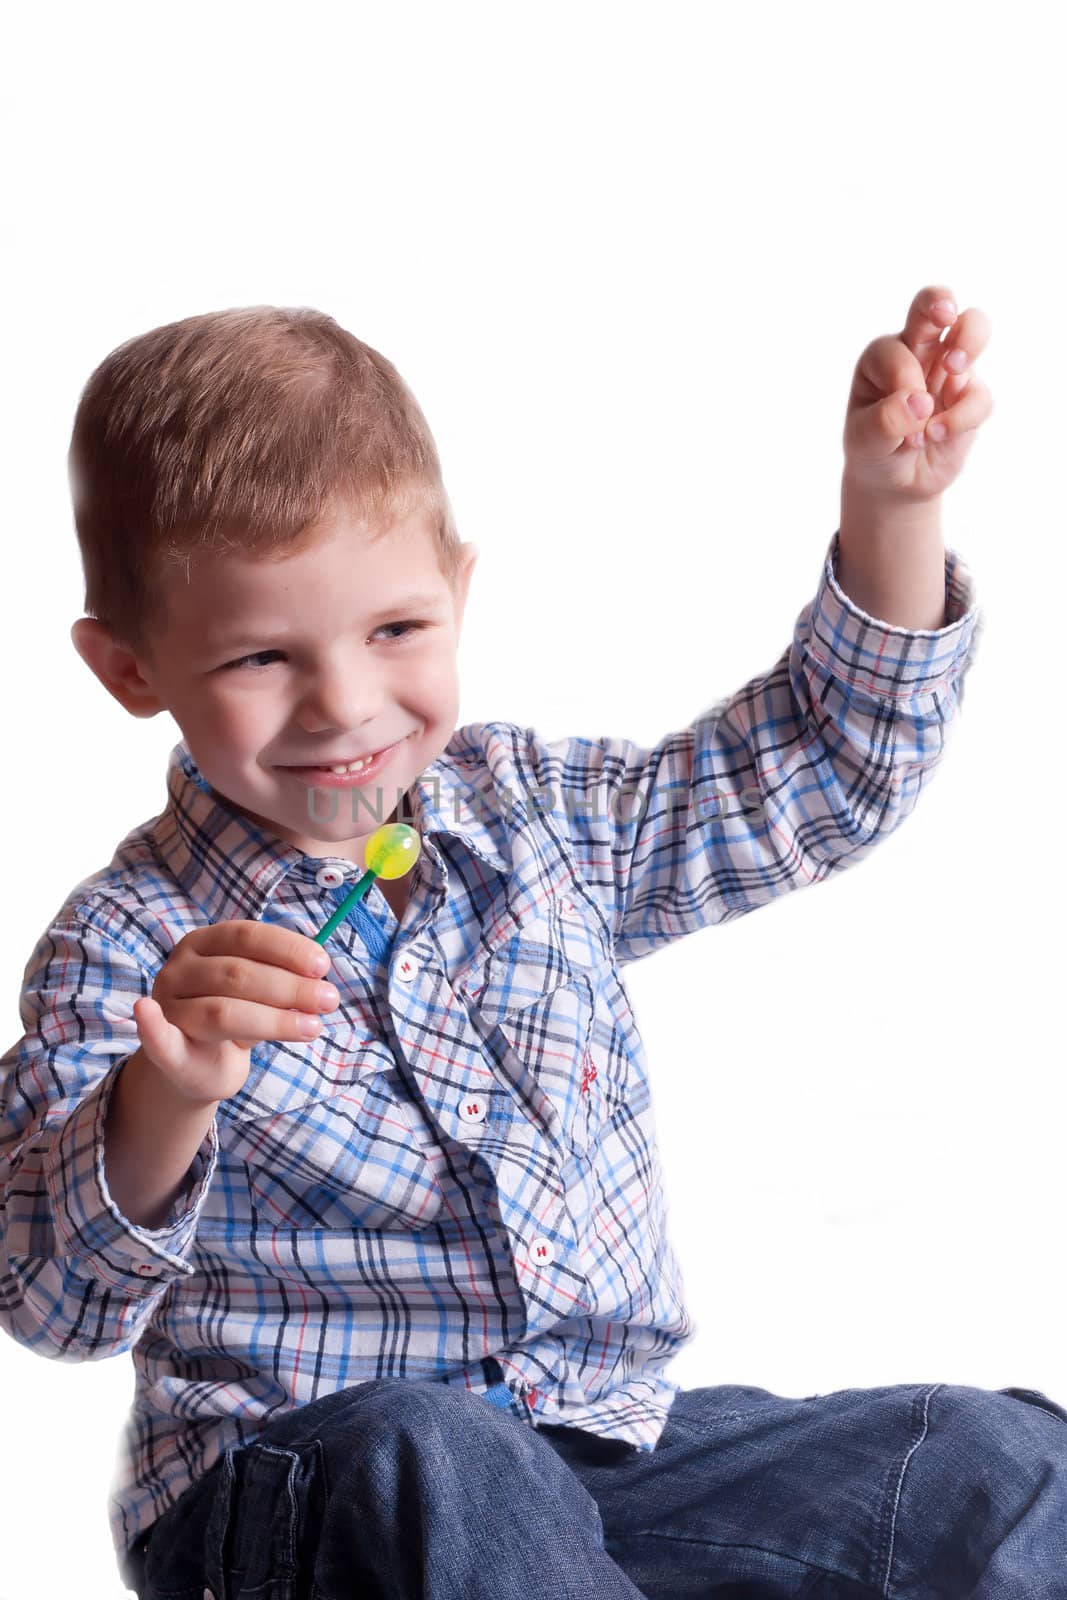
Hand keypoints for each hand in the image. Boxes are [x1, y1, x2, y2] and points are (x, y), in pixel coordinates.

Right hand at [132, 921, 339, 1106]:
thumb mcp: (259, 989)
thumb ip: (281, 976)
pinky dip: (151, 1027)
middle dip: (290, 988)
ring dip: (273, 1020)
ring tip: (312, 1027)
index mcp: (204, 942)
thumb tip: (319, 974)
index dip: (287, 949)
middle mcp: (180, 968)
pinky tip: (145, 1013)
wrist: (198, 1066)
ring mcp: (167, 1007)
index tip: (323, 966)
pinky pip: (156, 1038)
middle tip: (329, 1001)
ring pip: (222, 1011)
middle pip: (238, 974)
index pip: (247, 935)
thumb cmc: (236, 1015)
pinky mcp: (161, 1048)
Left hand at [841, 284, 992, 501]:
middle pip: (933, 304)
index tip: (903, 411)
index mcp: (883, 356)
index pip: (895, 350)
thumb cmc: (873, 449)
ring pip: (973, 328)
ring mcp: (949, 369)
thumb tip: (919, 404)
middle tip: (944, 317)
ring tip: (955, 367)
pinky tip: (938, 435)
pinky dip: (964, 416)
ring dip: (970, 339)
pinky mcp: (971, 396)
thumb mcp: (865, 442)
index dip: (903, 379)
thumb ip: (885, 421)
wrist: (895, 480)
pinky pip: (980, 395)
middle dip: (939, 302)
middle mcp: (917, 352)